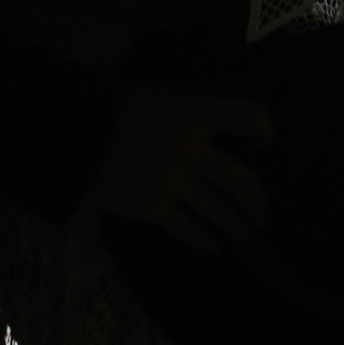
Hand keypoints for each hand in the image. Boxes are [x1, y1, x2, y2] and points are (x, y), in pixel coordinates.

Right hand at [86, 80, 272, 252]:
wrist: (79, 131)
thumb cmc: (120, 108)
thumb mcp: (164, 98)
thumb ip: (195, 113)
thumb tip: (224, 129)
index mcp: (196, 113)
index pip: (248, 117)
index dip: (264, 132)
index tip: (264, 146)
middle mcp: (192, 148)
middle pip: (243, 183)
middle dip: (259, 203)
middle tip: (262, 214)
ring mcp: (173, 181)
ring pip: (221, 212)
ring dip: (238, 227)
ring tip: (244, 234)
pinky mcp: (153, 207)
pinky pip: (189, 230)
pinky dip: (207, 242)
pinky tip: (214, 246)